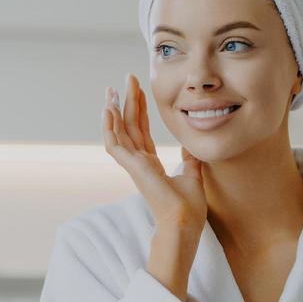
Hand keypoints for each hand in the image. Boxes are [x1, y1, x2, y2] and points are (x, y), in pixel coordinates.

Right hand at [102, 73, 206, 228]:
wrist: (185, 222)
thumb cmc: (188, 207)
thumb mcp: (192, 175)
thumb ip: (189, 160)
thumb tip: (191, 146)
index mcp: (151, 163)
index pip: (141, 131)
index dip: (140, 110)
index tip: (139, 91)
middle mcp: (139, 162)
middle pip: (129, 125)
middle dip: (128, 101)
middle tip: (127, 79)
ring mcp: (134, 165)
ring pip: (118, 132)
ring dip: (114, 110)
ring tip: (112, 89)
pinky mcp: (133, 168)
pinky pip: (115, 144)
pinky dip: (110, 128)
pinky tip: (109, 110)